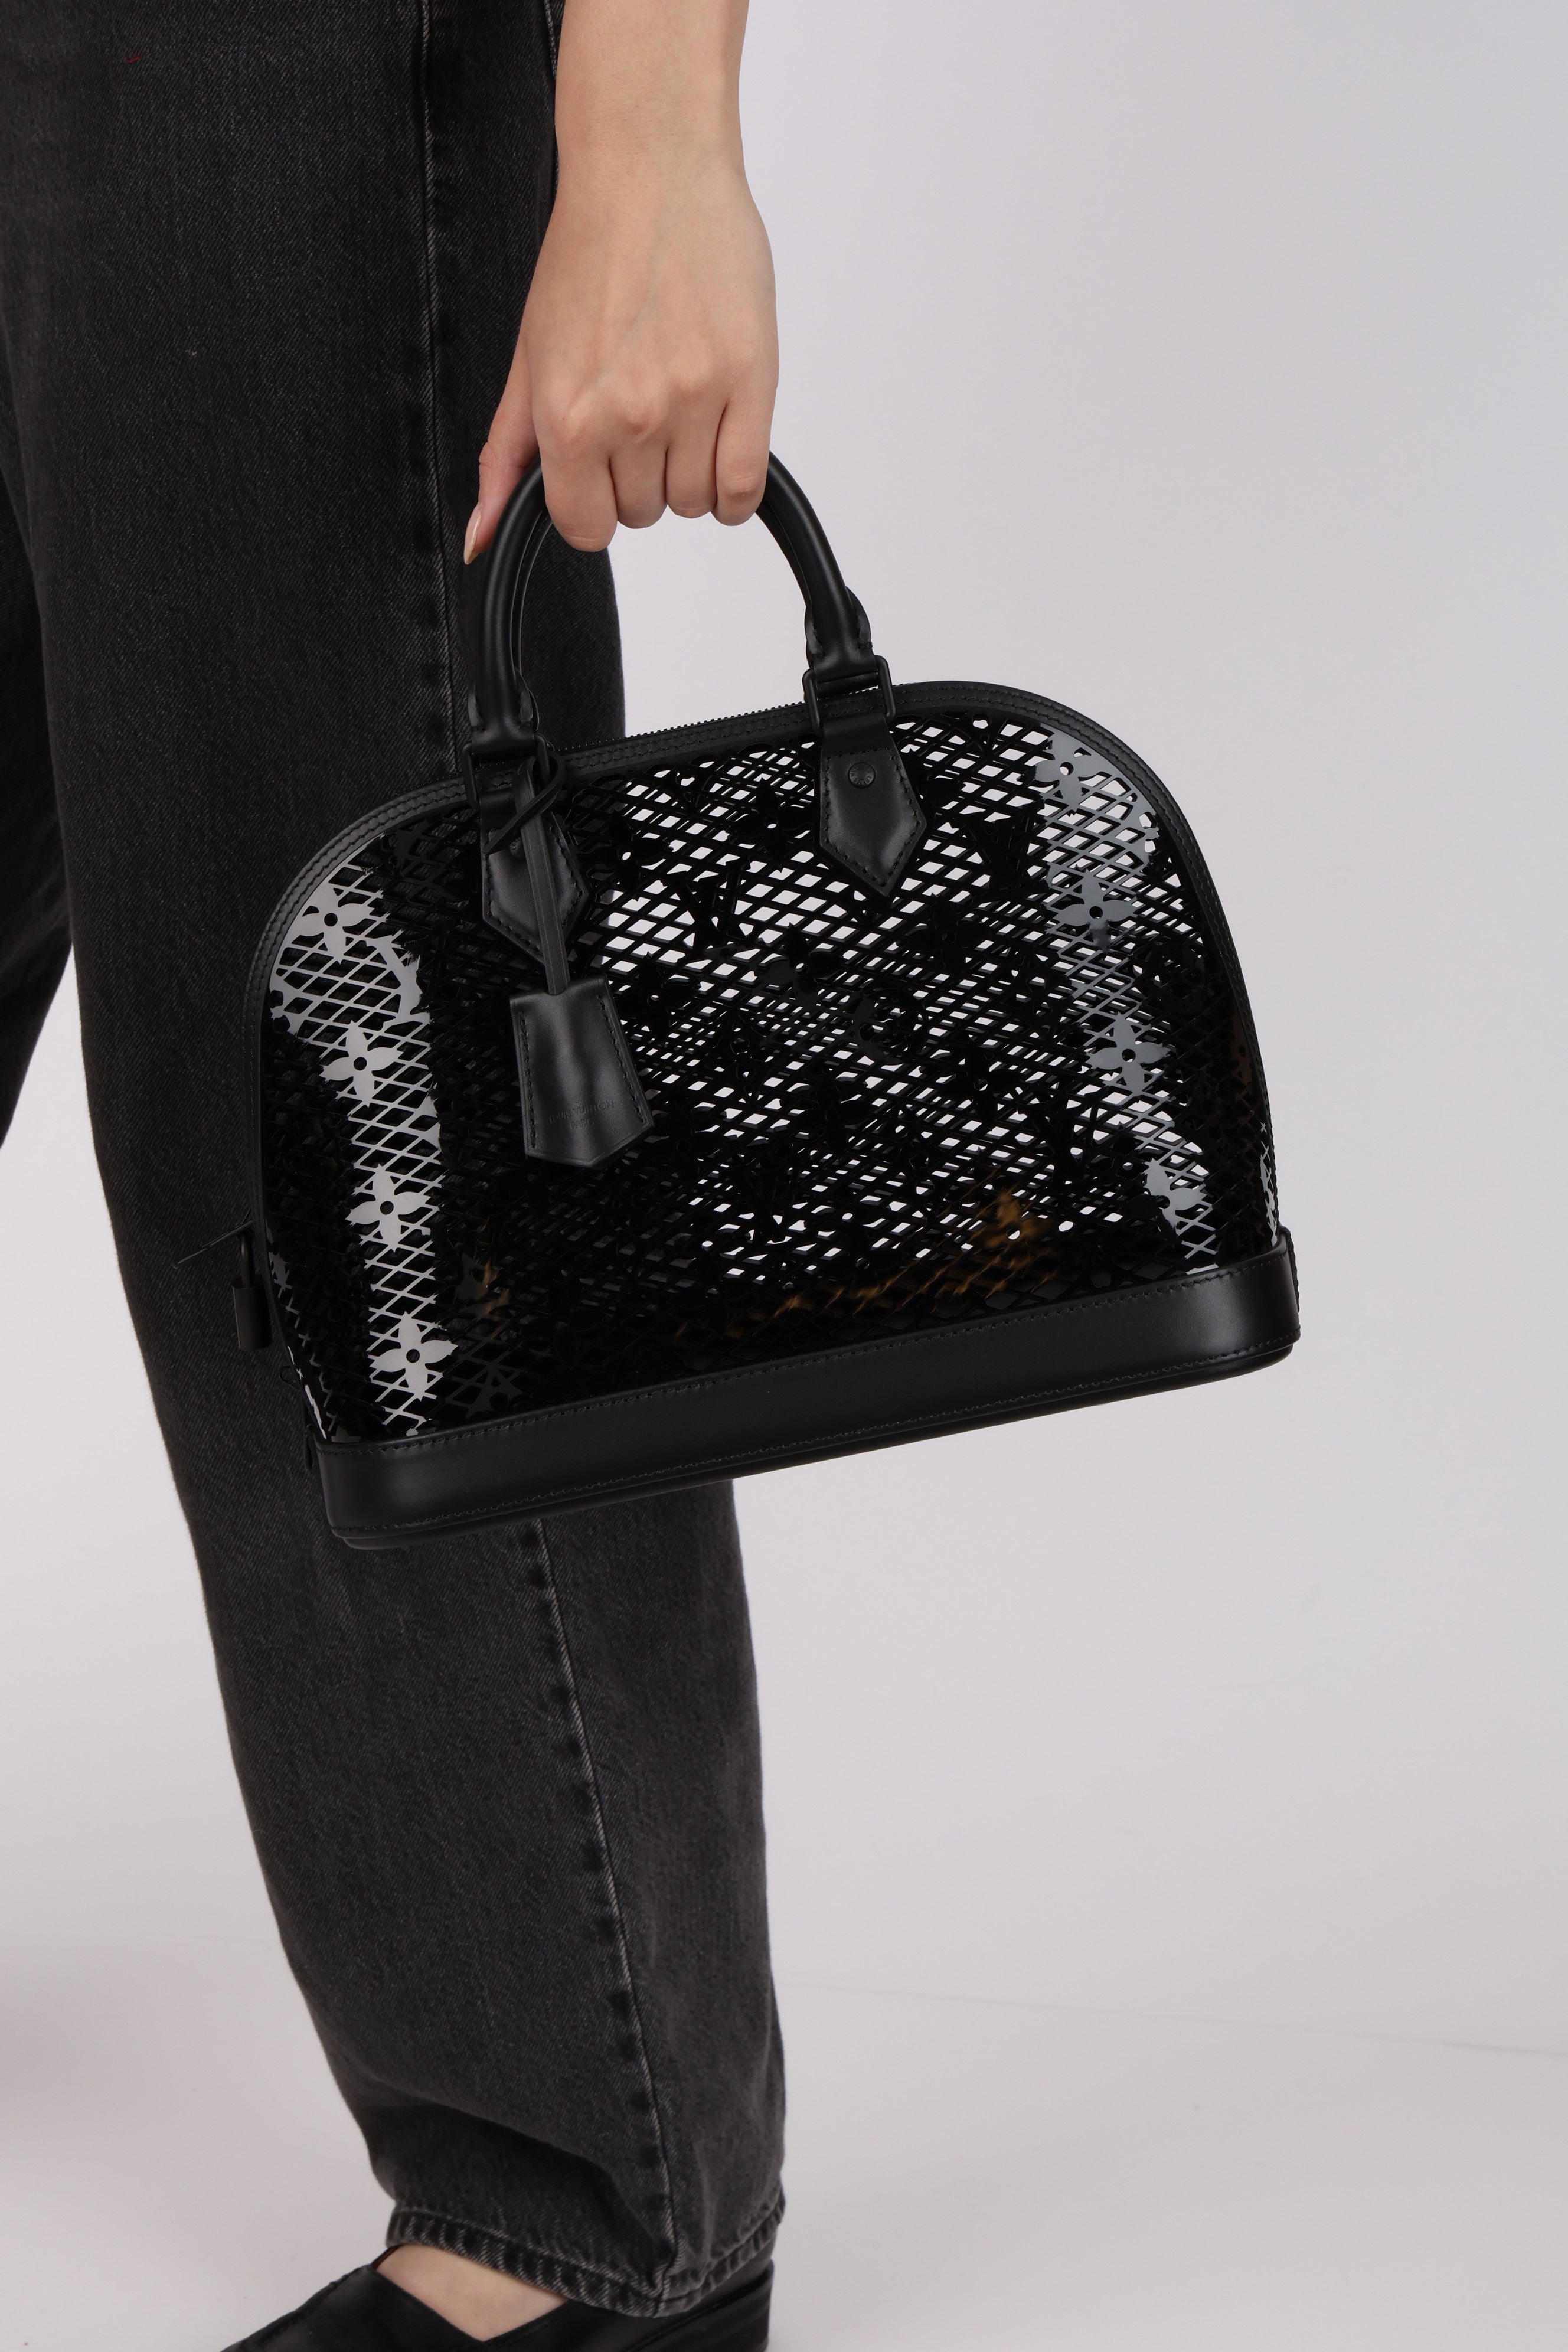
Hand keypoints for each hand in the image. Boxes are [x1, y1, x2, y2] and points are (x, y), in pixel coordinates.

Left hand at [464, 0, 777, 559]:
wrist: (649, 168)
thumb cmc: (590, 254)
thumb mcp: (529, 359)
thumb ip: (506, 456)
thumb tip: (480, 538)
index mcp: (567, 416)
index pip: (585, 528)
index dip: (592, 502)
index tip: (599, 466)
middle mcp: (628, 415)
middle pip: (643, 514)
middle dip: (639, 477)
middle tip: (640, 409)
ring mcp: (693, 399)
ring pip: (694, 503)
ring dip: (688, 472)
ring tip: (679, 406)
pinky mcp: (750, 380)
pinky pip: (743, 488)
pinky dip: (733, 485)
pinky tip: (719, 441)